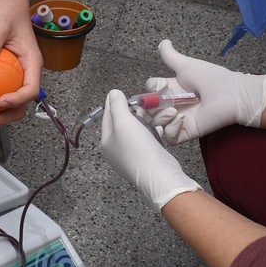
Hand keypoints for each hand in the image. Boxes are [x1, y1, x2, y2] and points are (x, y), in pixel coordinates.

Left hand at [100, 89, 201, 209]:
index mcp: (107, 141)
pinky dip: (152, 132)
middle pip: (122, 124)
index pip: (107, 116)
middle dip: (132, 111)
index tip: (120, 92)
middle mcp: (116, 149)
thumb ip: (117, 106)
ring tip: (151, 111)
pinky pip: (147, 141)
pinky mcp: (146, 158)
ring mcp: (131, 155)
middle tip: (139, 101)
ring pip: (136, 131)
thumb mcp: (124, 122)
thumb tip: (112, 93)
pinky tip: (159, 127)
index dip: (114, 102)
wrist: (159, 175)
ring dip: (144, 120)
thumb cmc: (138, 148)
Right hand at [146, 39, 265, 144]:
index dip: (152, 89)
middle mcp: (173, 105)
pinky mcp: (186, 132)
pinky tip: (181, 119)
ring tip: (173, 111)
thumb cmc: (213, 78)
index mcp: (171, 89)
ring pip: (155, 124)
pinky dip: (170, 129)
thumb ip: (171, 56)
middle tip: (164, 102)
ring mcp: (178, 120)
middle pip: (149, 109)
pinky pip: (169, 137)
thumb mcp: (187, 66)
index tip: (162, 86)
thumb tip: (163, 42)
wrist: (232, 94)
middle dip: (150, 106)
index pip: (150, 90)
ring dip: (160, 118)